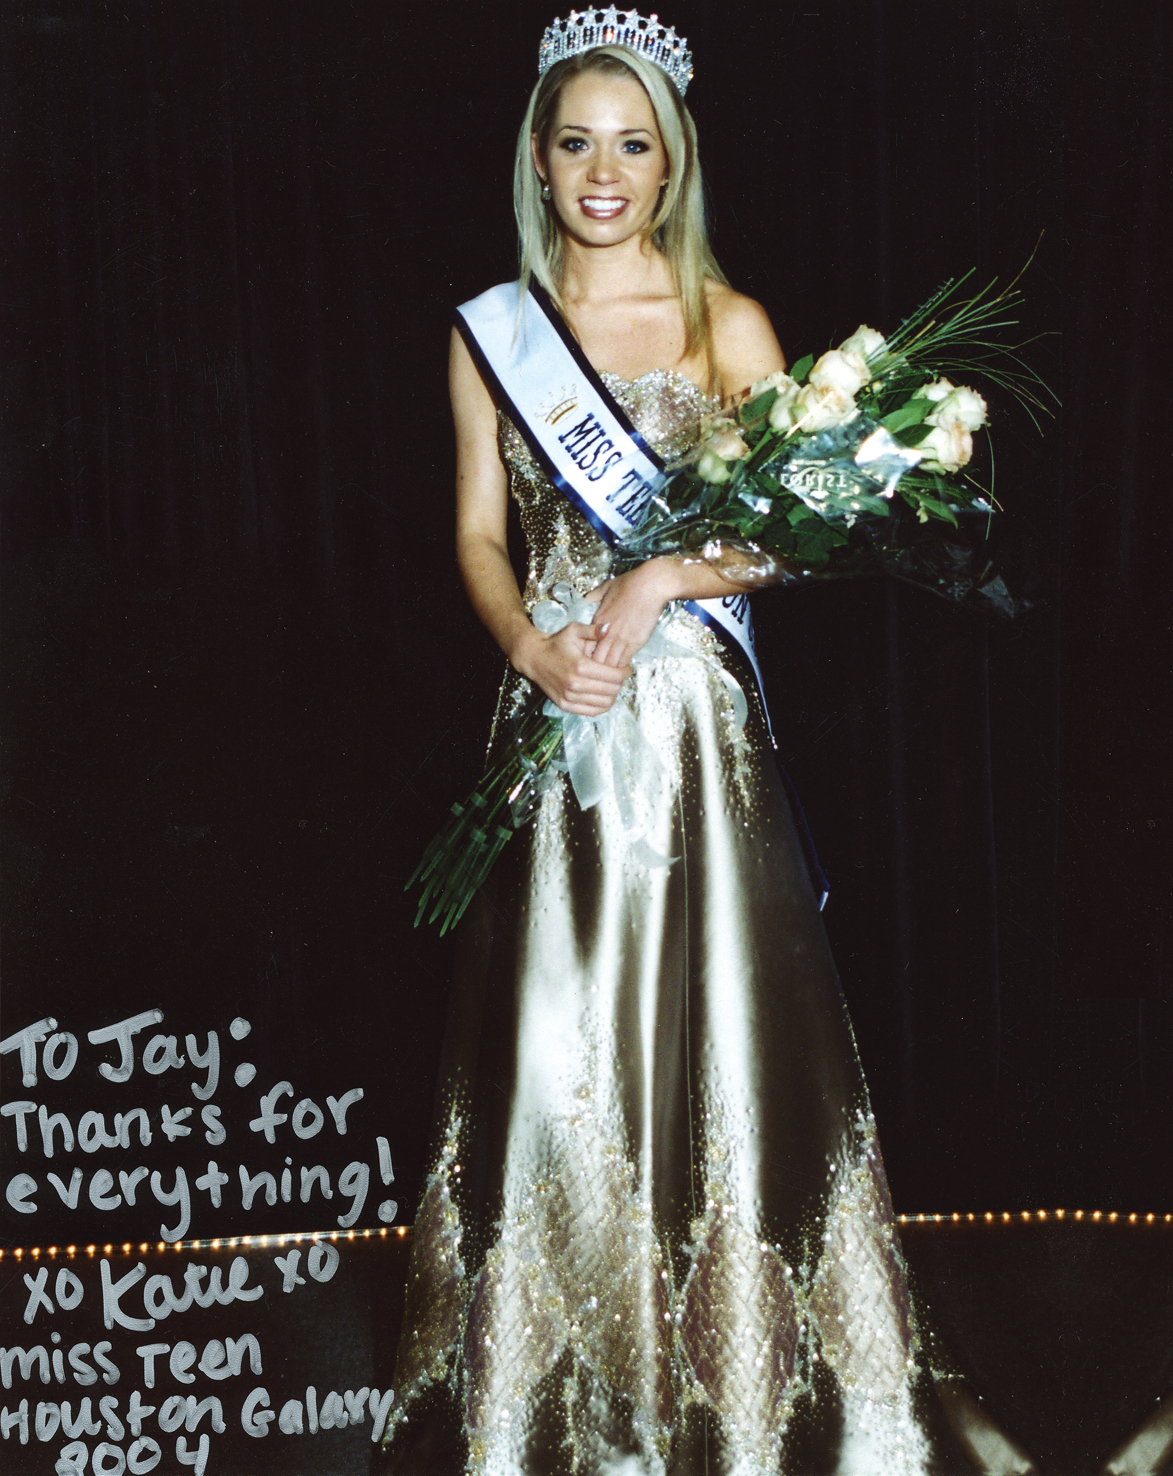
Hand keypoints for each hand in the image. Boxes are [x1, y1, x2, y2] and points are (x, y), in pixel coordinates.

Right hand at [511, 621, 631, 715]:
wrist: (534, 657)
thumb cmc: (556, 643)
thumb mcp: (574, 630)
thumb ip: (593, 630)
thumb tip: (609, 628)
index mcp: (581, 666)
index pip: (614, 676)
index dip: (625, 673)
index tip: (625, 669)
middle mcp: (576, 684)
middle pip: (612, 691)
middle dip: (619, 684)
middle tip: (618, 677)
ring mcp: (569, 697)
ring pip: (604, 704)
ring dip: (612, 696)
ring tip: (610, 686)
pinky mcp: (564, 705)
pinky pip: (591, 712)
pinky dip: (601, 706)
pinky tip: (601, 696)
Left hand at [586, 561, 676, 668]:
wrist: (650, 586)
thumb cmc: (630, 583)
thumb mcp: (607, 586)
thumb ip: (595, 594)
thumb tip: (588, 597)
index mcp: (597, 621)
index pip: (586, 646)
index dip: (588, 655)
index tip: (593, 657)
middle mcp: (606, 633)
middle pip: (596, 659)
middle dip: (597, 667)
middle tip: (600, 671)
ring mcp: (621, 639)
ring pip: (609, 663)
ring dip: (610, 669)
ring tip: (612, 672)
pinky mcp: (635, 642)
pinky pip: (625, 661)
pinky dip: (623, 666)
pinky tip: (623, 667)